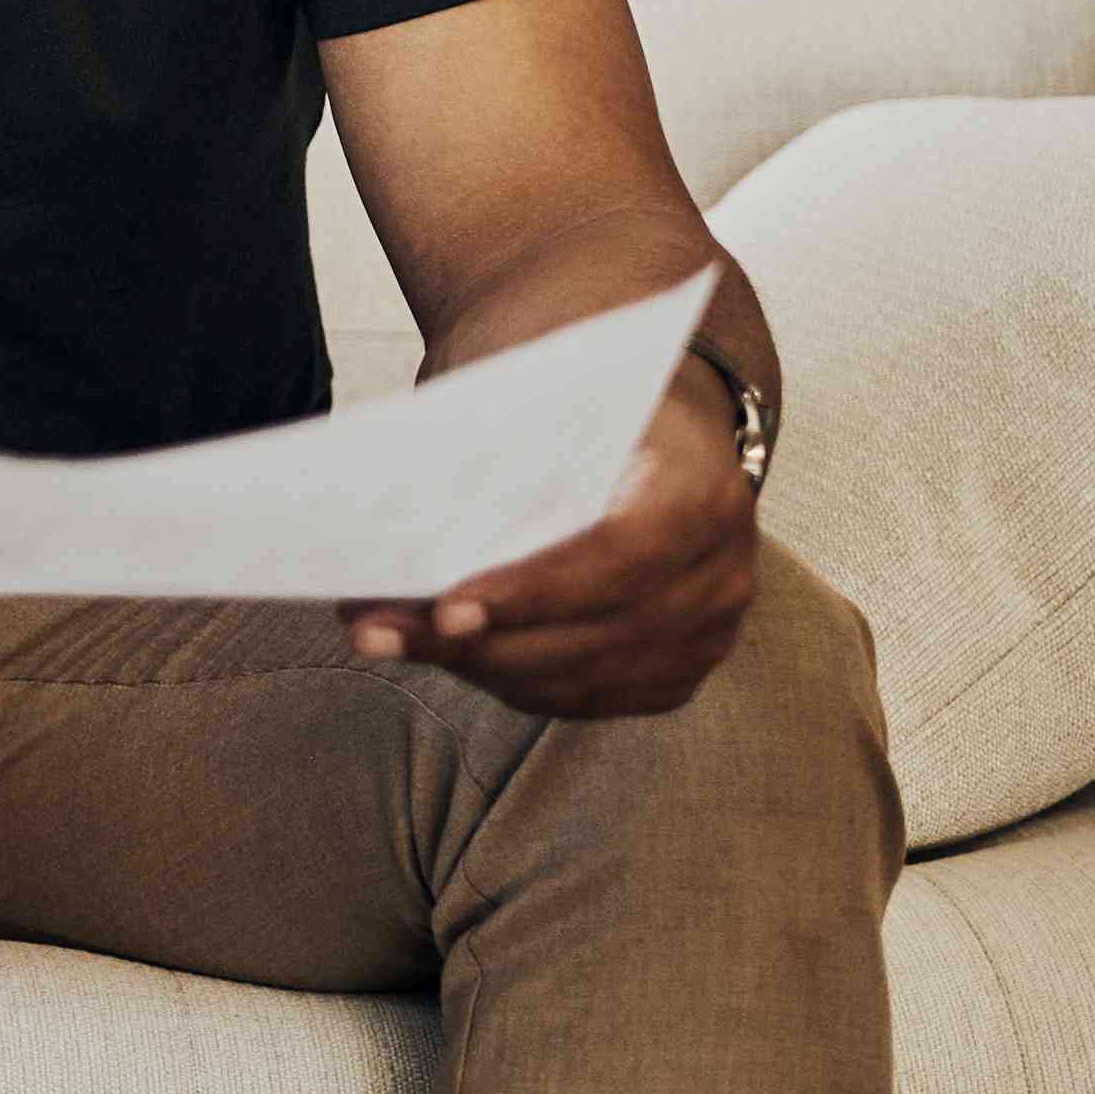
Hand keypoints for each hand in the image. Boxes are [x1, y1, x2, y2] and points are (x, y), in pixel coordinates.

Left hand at [342, 363, 759, 716]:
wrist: (665, 427)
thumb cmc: (594, 405)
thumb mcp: (558, 396)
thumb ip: (505, 446)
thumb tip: (401, 504)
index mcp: (703, 492)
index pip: (619, 559)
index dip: (533, 593)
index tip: (447, 609)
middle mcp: (720, 574)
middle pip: (591, 635)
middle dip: (472, 641)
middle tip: (373, 629)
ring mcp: (707, 634)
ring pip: (578, 678)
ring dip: (472, 666)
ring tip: (385, 638)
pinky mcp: (678, 674)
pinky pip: (583, 697)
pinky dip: (507, 680)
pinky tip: (443, 654)